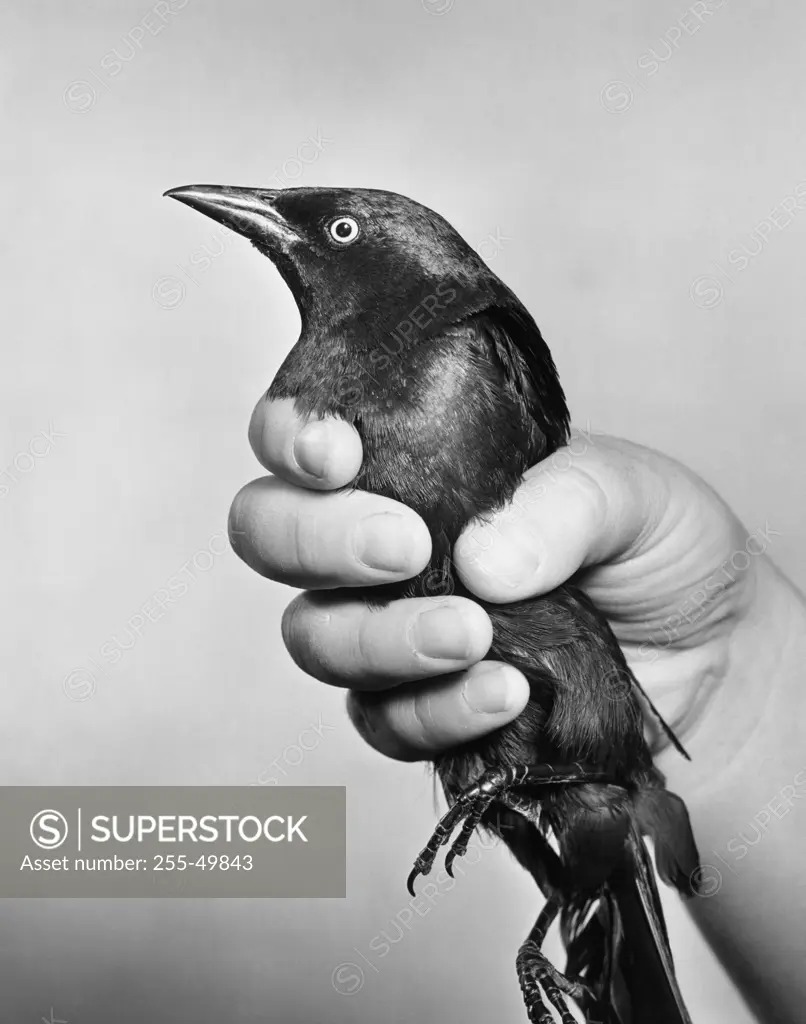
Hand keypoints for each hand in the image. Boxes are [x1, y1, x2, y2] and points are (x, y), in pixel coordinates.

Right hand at [229, 395, 774, 767]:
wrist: (712, 660)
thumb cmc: (659, 551)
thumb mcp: (635, 495)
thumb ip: (565, 499)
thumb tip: (480, 557)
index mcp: (414, 462)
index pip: (305, 435)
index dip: (290, 436)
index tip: (339, 454)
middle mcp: (379, 541)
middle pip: (267, 532)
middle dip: (318, 539)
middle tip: (406, 547)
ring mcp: (387, 629)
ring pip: (312, 635)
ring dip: (382, 636)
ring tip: (473, 633)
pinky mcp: (417, 710)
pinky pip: (383, 720)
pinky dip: (436, 711)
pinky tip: (506, 693)